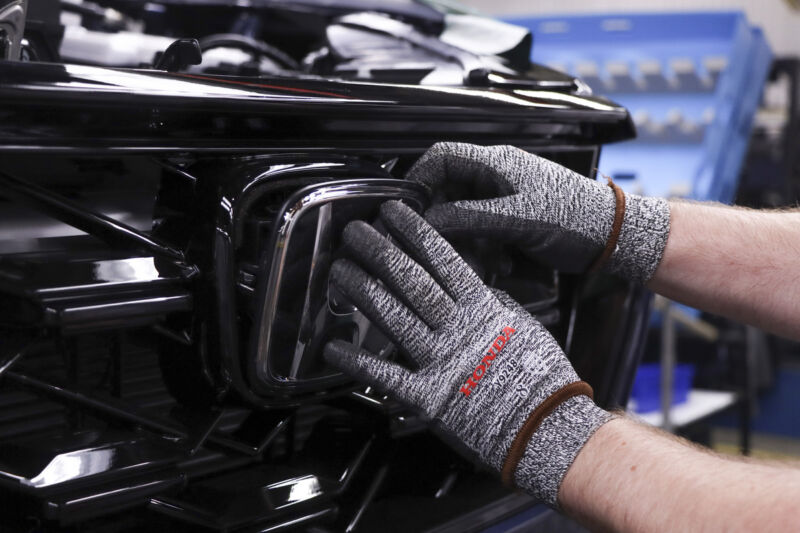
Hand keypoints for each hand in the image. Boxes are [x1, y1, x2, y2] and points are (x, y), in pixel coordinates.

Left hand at [323, 200, 611, 504]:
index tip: (393, 212)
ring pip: (394, 317)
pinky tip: (333, 346)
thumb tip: (476, 285)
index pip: (442, 260)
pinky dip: (358, 362)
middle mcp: (458, 329)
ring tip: (339, 270)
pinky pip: (386, 376)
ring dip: (362, 291)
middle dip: (379, 251)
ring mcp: (441, 362)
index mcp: (483, 309)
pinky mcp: (428, 399)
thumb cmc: (541, 378)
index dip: (414, 233)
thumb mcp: (524, 326)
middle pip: (411, 281)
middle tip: (354, 231)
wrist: (546, 428)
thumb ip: (495, 303)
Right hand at [407, 142, 669, 282]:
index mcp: (495, 163)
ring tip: (473, 260)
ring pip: (461, 215)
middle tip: (433, 243)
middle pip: (446, 190)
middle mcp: (495, 177)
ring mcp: (503, 199)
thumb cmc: (576, 217)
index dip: (417, 180)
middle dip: (438, 219)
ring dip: (461, 239)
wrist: (613, 236)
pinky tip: (495, 264)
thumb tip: (427, 221)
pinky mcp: (511, 220)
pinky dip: (480, 249)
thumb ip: (469, 217)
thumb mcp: (518, 218)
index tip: (404, 208)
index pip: (440, 157)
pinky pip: (480, 231)